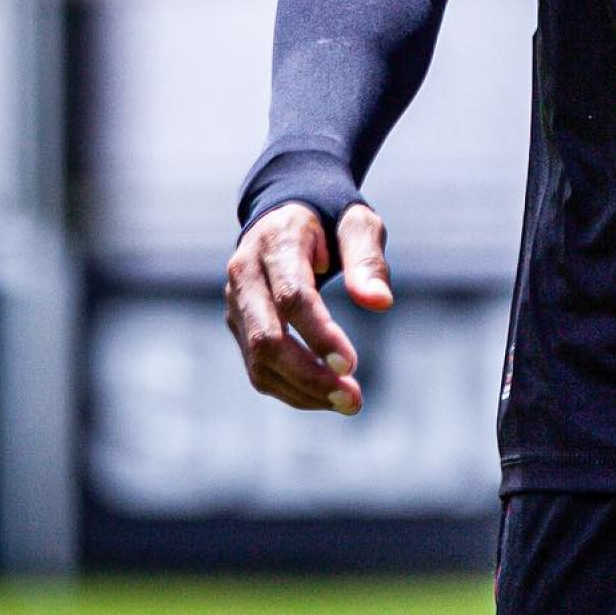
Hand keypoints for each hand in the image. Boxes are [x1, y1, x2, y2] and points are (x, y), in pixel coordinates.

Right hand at [223, 201, 391, 413]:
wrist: (286, 211)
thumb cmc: (331, 219)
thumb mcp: (357, 224)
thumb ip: (367, 260)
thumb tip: (380, 303)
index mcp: (275, 242)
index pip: (292, 297)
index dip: (319, 334)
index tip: (352, 365)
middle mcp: (245, 274)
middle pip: (267, 337)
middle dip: (310, 374)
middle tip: (353, 400)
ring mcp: (236, 302)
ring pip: (258, 360)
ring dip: (302, 390)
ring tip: (348, 403)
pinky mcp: (239, 324)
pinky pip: (258, 367)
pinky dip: (291, 388)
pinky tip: (326, 396)